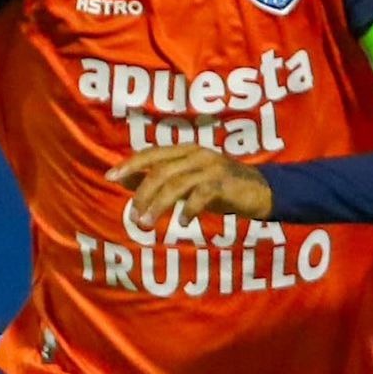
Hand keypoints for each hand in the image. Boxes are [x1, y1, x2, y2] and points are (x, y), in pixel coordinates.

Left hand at [106, 145, 272, 227]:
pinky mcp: (224, 182)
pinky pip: (201, 195)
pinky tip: (182, 223)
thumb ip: (162, 180)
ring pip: (177, 183)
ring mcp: (211, 166)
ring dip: (158, 204)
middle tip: (133, 214)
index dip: (131, 164)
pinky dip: (189, 209)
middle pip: (161, 169)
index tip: (110, 176)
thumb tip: (126, 181)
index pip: (152, 153)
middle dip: (142, 192)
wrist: (262, 191)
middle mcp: (196, 153)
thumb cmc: (220, 188)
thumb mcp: (188, 182)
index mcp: (186, 150)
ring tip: (147, 223)